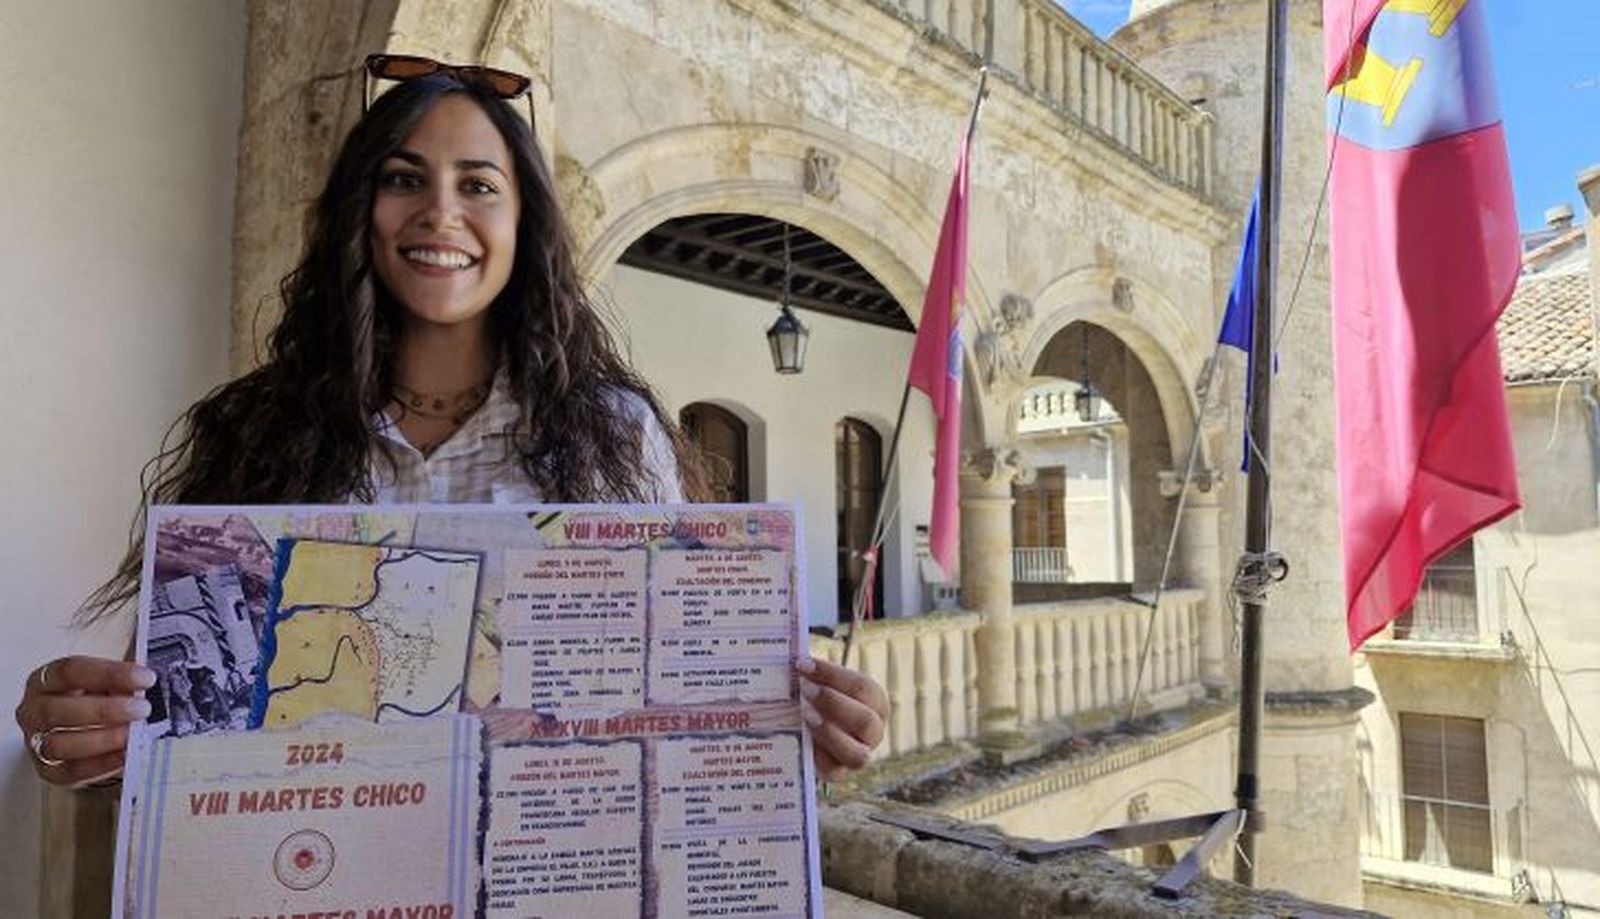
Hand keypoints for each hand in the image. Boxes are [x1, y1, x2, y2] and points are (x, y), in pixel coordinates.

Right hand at [14, 656, 154, 786]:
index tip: (145, 678)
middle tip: (142, 709)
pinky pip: (70, 771)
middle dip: (103, 710)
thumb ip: (119, 684)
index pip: (70, 671)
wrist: (83, 730)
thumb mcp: (105, 683)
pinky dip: (100, 764)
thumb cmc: (94, 699)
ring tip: (132, 735)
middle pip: (57, 710)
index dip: (109, 674)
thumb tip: (144, 688)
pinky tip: (125, 755)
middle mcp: (33, 711)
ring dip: (100, 740)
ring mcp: (35, 743)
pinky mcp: (48, 771)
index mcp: (44, 680)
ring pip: (58, 744)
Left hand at [796, 656, 887, 780]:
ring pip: (855, 753)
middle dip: (832, 703)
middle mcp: (875, 732)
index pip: (863, 688)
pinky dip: (817, 756)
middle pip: (865, 721)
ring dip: (828, 733)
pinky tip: (801, 739)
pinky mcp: (838, 773)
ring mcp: (860, 755)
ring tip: (804, 714)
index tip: (803, 664)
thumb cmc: (817, 696)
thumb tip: (793, 656)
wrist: (810, 727)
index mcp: (876, 702)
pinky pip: (833, 771)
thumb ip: (812, 672)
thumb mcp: (821, 682)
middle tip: (804, 688)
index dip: (832, 675)